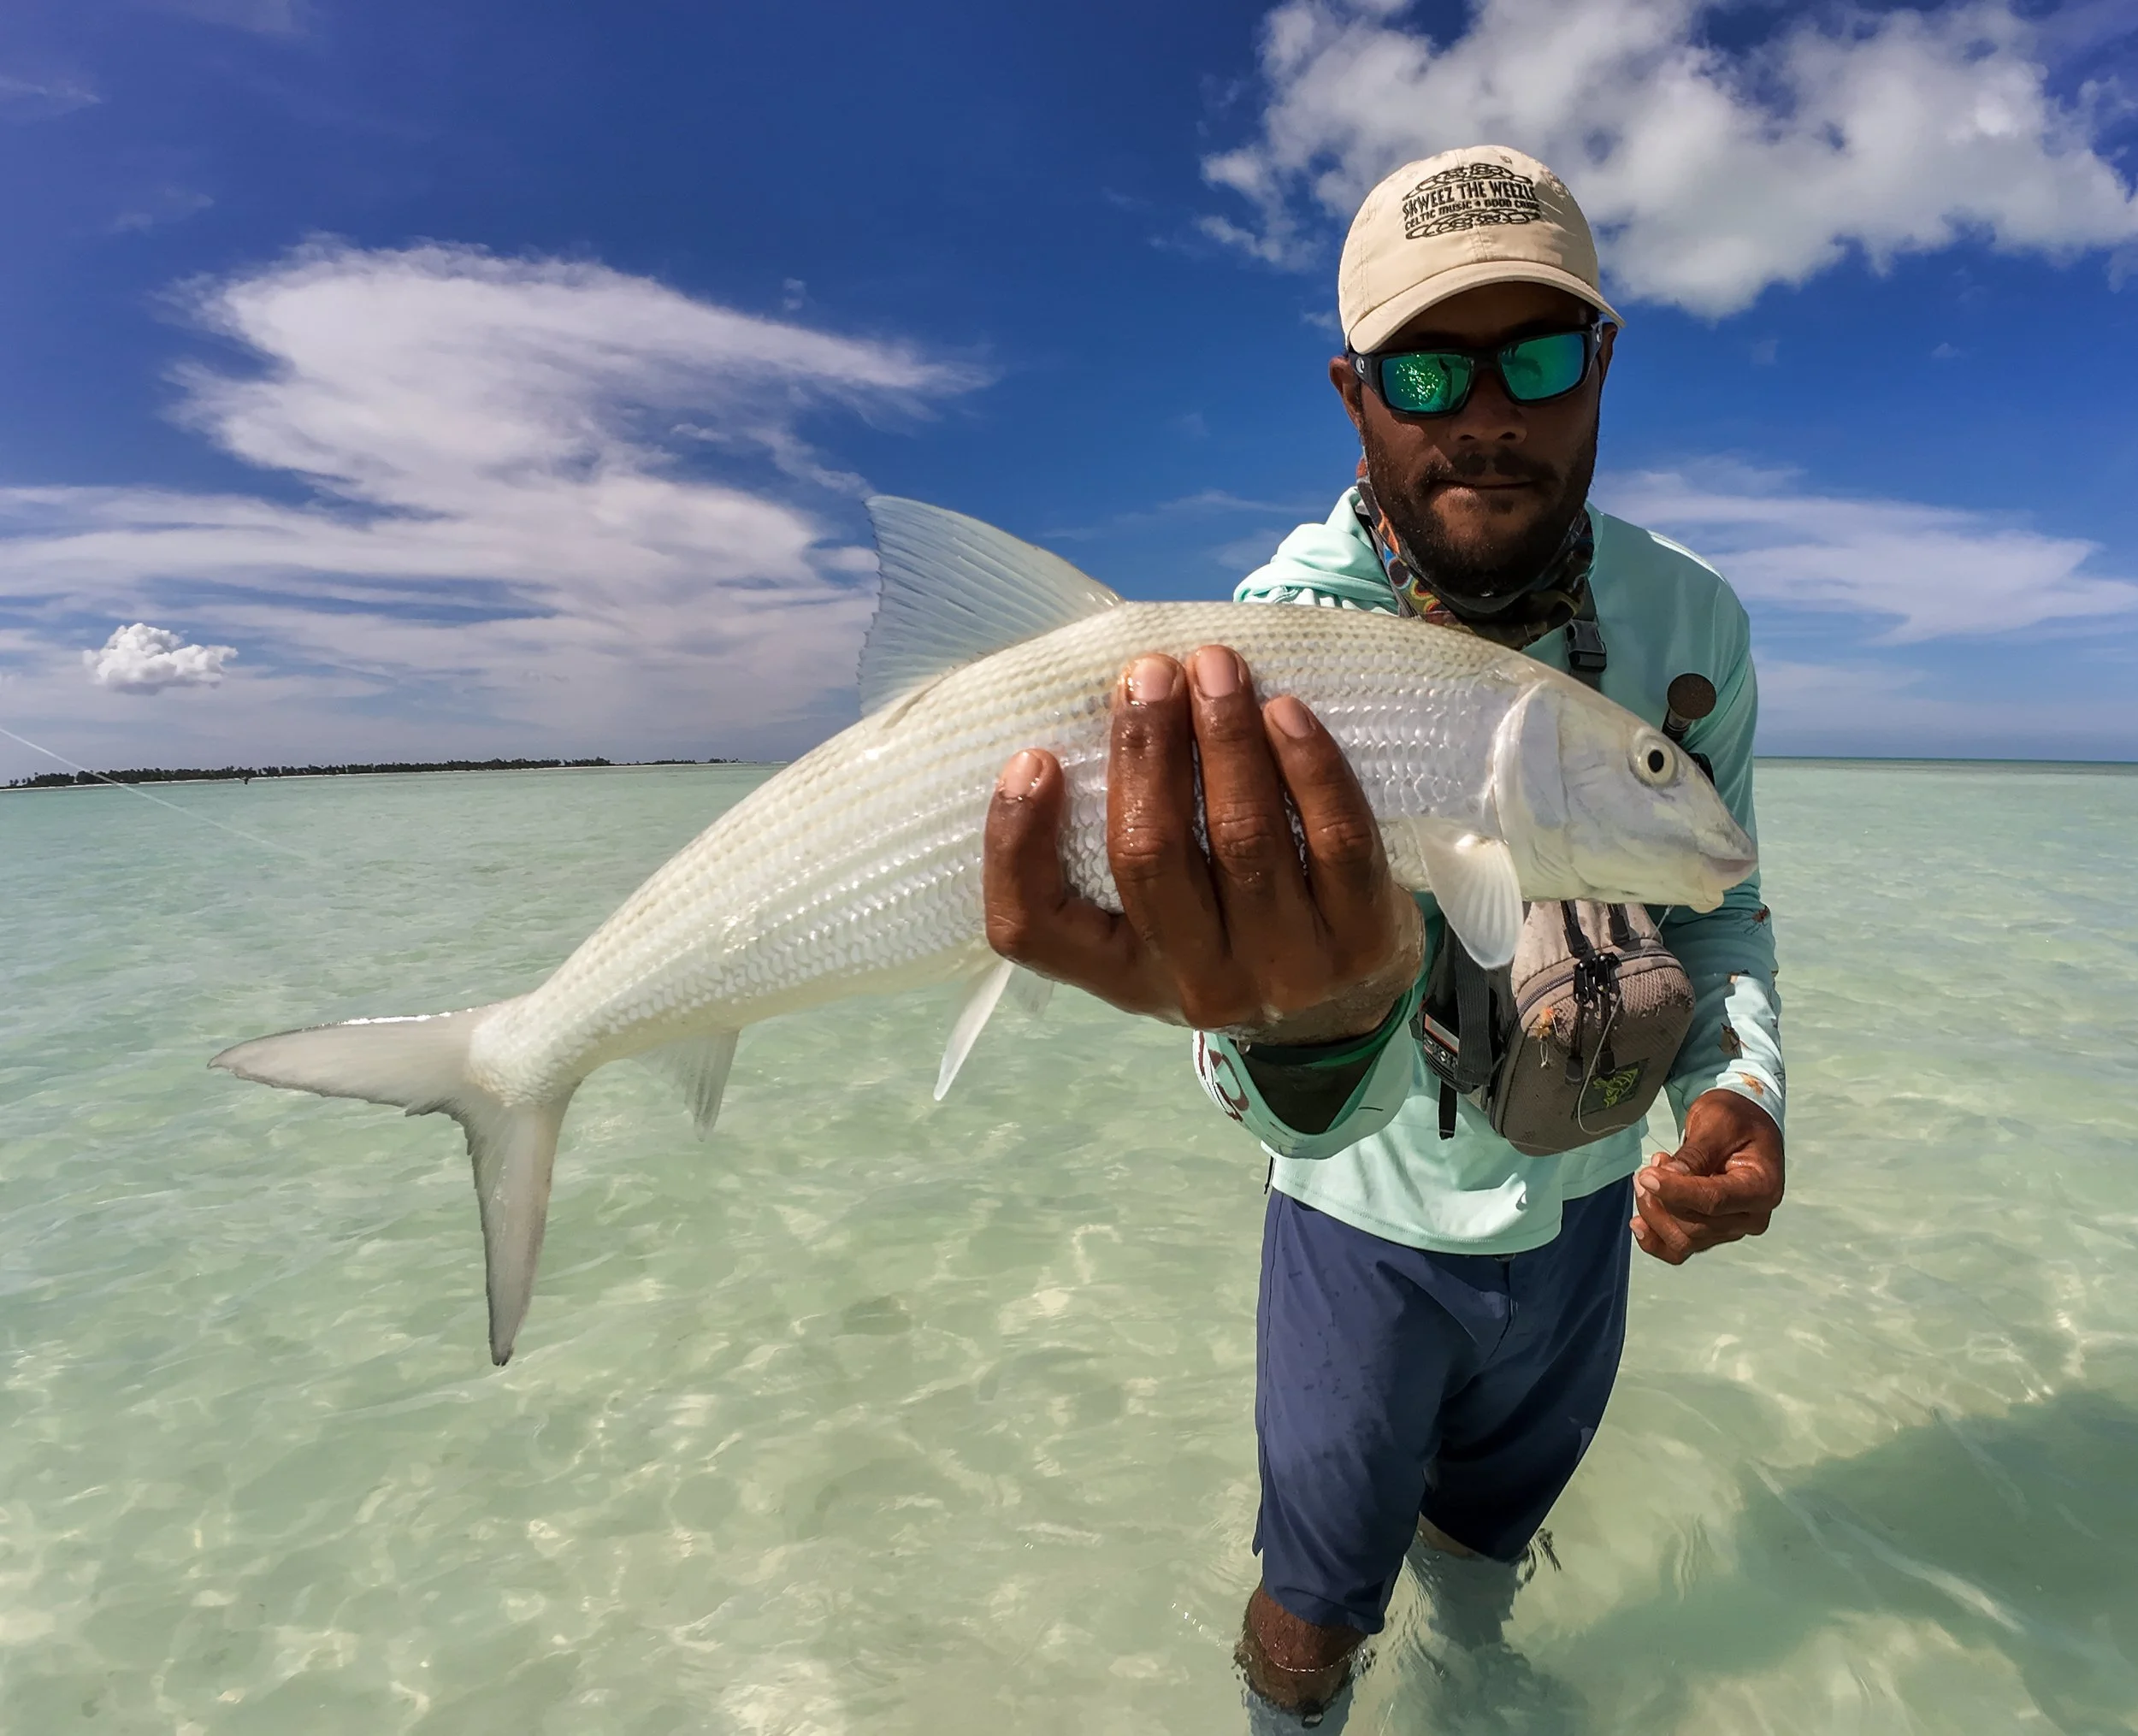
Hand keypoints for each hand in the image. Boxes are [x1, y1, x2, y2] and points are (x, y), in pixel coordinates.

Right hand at [984, 645, 1422, 1041]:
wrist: (1345, 1007)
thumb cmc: (1228, 930)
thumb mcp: (1157, 920)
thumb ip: (1123, 843)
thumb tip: (1113, 709)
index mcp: (1123, 976)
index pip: (1033, 929)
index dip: (1017, 844)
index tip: (1035, 757)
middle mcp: (1198, 984)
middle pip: (1150, 857)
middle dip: (1145, 750)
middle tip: (1148, 674)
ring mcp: (1285, 970)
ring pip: (1243, 840)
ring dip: (1225, 738)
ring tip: (1216, 669)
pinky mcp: (1363, 943)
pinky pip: (1337, 839)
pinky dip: (1309, 766)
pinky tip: (1286, 712)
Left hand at [1632, 1088, 1784, 1263]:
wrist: (1743, 1125)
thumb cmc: (1736, 1119)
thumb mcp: (1718, 1122)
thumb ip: (1696, 1152)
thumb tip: (1668, 1175)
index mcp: (1762, 1187)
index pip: (1714, 1200)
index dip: (1676, 1192)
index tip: (1647, 1177)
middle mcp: (1751, 1216)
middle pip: (1695, 1224)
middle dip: (1661, 1199)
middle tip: (1648, 1168)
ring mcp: (1732, 1229)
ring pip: (1684, 1239)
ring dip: (1654, 1214)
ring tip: (1646, 1179)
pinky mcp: (1713, 1233)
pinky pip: (1681, 1249)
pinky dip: (1656, 1239)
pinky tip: (1638, 1224)